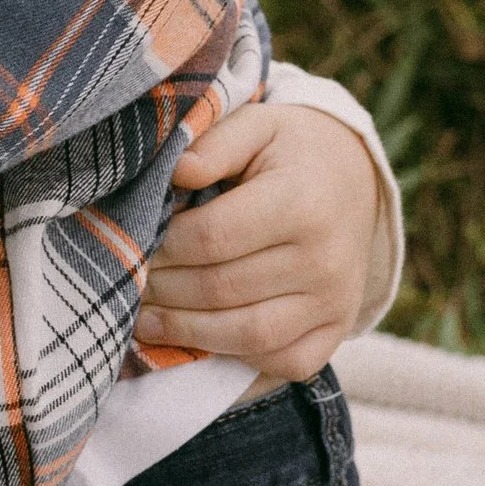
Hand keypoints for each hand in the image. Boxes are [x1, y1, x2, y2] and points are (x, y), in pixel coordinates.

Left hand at [136, 101, 385, 383]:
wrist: (355, 178)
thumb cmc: (290, 152)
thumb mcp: (256, 125)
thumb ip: (214, 143)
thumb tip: (176, 170)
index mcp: (302, 201)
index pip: (212, 237)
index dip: (162, 245)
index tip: (135, 241)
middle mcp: (325, 258)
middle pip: (221, 289)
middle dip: (162, 290)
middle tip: (128, 281)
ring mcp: (335, 300)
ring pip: (246, 335)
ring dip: (184, 332)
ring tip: (144, 318)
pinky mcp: (337, 329)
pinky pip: (282, 360)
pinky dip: (236, 357)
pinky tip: (199, 338)